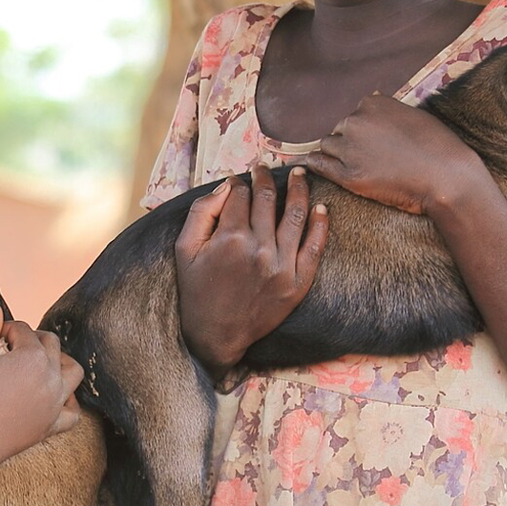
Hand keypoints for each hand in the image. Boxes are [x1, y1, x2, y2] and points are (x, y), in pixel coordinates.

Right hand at [0, 304, 83, 480]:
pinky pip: (73, 412)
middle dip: (33, 338)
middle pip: (51, 343)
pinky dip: (70, 402)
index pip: (23, 329)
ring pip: (73, 371)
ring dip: (61, 361)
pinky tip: (58, 397)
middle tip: (13, 347)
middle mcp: (51, 375)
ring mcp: (56, 400)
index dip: (6, 329)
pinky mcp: (54, 423)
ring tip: (44, 362)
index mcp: (33, 356)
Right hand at [175, 164, 328, 377]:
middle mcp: (259, 248)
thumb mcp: (185, 249)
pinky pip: (315, 247)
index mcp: (230, 238)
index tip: (238, 181)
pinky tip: (321, 208)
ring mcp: (282, 266)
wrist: (217, 336)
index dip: (238, 183)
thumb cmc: (197, 292)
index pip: (240, 196)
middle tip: (263, 169)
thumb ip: (201, 212)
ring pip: (296, 215)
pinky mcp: (298, 283)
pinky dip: (320, 225)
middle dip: (265, 178)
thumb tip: (226, 186)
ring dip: (298, 190)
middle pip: (267, 199)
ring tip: (299, 174)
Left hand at [305, 95, 481, 216]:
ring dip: (336, 155)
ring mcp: (350, 148)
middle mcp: (356, 121)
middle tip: (369, 159)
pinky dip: (314, 164)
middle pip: (339, 130)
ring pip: (328, 146)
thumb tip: (370, 96)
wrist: (447, 177)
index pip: (354, 115)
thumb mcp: (413, 115)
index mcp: (372, 102)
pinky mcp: (348, 175)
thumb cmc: (438, 147)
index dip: (362, 131)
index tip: (374, 144)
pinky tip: (310, 166)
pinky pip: (319, 164)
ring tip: (355, 166)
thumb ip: (386, 108)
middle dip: (348, 143)